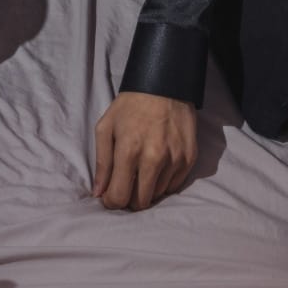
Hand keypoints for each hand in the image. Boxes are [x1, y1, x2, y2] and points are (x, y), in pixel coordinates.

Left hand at [92, 91, 197, 210]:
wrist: (164, 85)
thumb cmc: (130, 106)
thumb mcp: (106, 127)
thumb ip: (101, 162)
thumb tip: (98, 192)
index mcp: (129, 151)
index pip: (119, 196)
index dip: (111, 201)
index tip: (110, 195)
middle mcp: (153, 158)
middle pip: (140, 202)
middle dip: (130, 199)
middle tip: (126, 185)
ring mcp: (174, 159)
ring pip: (158, 194)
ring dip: (148, 188)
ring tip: (143, 169)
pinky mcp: (189, 157)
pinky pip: (174, 185)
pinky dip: (164, 181)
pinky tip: (158, 165)